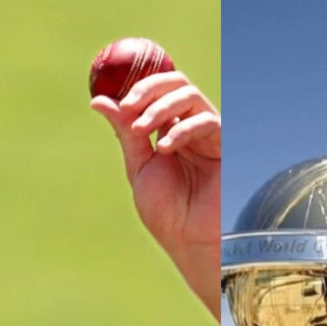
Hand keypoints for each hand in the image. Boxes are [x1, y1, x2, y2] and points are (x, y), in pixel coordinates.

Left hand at [90, 72, 220, 320]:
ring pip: (189, 95)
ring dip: (160, 107)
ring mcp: (210, 134)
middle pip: (176, 82)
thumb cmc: (169, 213)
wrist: (192, 242)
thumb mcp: (140, 168)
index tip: (117, 104)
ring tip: (141, 130)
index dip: (137, 89)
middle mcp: (191, 126)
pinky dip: (181, 129)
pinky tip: (166, 149)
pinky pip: (206, 120)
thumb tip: (99, 100)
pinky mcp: (226, 145)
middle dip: (149, 89)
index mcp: (170, 130)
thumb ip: (125, 133)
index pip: (157, 92)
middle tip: (128, 106)